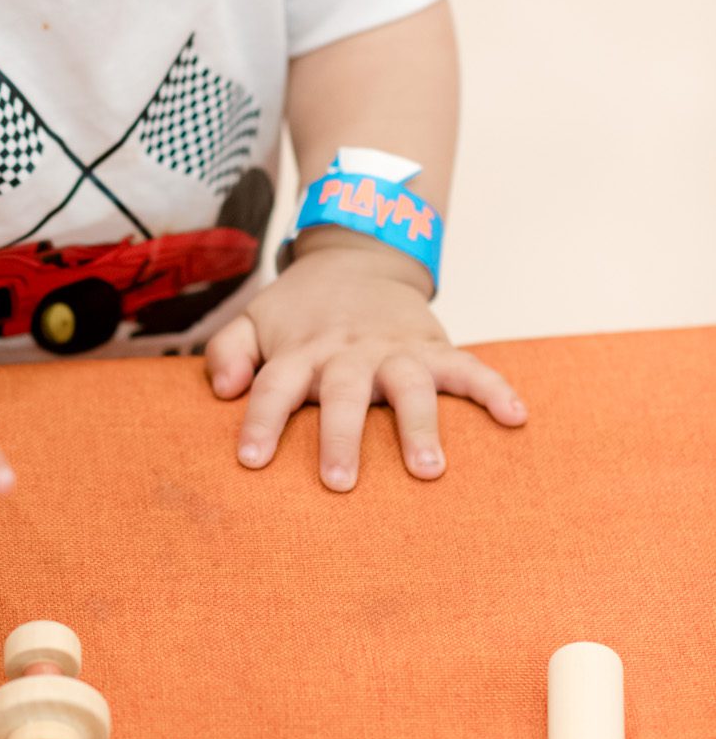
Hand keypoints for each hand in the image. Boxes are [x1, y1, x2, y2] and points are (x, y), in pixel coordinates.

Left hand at [204, 235, 527, 489]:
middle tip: (339, 482)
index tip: (251, 462)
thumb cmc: (302, 309)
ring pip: (409, 384)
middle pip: (343, 392)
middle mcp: (348, 352)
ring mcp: (395, 349)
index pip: (274, 386)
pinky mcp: (435, 346)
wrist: (358, 256)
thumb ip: (228, 351)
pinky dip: (494, 389)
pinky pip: (471, 367)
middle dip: (340, 436)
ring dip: (419, 425)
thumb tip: (223, 390)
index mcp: (302, 351)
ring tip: (429, 470)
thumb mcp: (255, 318)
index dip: (262, 421)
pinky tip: (515, 418)